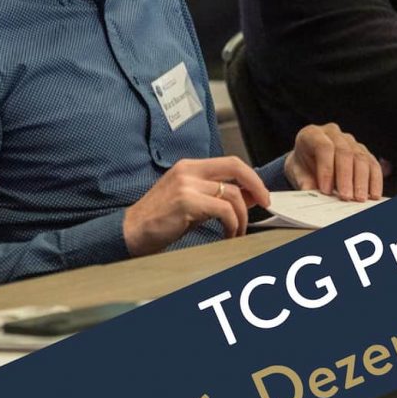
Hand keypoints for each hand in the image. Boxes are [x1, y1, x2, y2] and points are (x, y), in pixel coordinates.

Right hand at [122, 156, 269, 257]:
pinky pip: (223, 210)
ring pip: (232, 194)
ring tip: (237, 231)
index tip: (261, 194)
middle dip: (256, 185)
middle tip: (264, 203)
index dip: (250, 177)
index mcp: (189, 166)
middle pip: (235, 167)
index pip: (230, 162)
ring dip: (242, 216)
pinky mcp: (186, 201)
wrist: (131, 231)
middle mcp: (188, 170)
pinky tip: (227, 234)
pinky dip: (232, 224)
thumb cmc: (158, 219)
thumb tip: (246, 197)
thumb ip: (216, 196)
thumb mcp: (191, 202)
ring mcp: (186, 184)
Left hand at [284, 124, 382, 201]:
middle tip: (346, 197)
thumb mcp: (297, 172)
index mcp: (312, 134)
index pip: (324, 147)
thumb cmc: (303, 166)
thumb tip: (311, 193)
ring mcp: (350, 141)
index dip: (326, 169)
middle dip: (346, 177)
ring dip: (362, 181)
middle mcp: (333, 133)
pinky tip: (373, 195)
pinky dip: (374, 180)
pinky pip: (372, 164)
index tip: (326, 190)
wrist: (309, 161)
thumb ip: (304, 181)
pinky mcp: (363, 151)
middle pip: (344, 152)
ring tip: (359, 199)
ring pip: (361, 157)